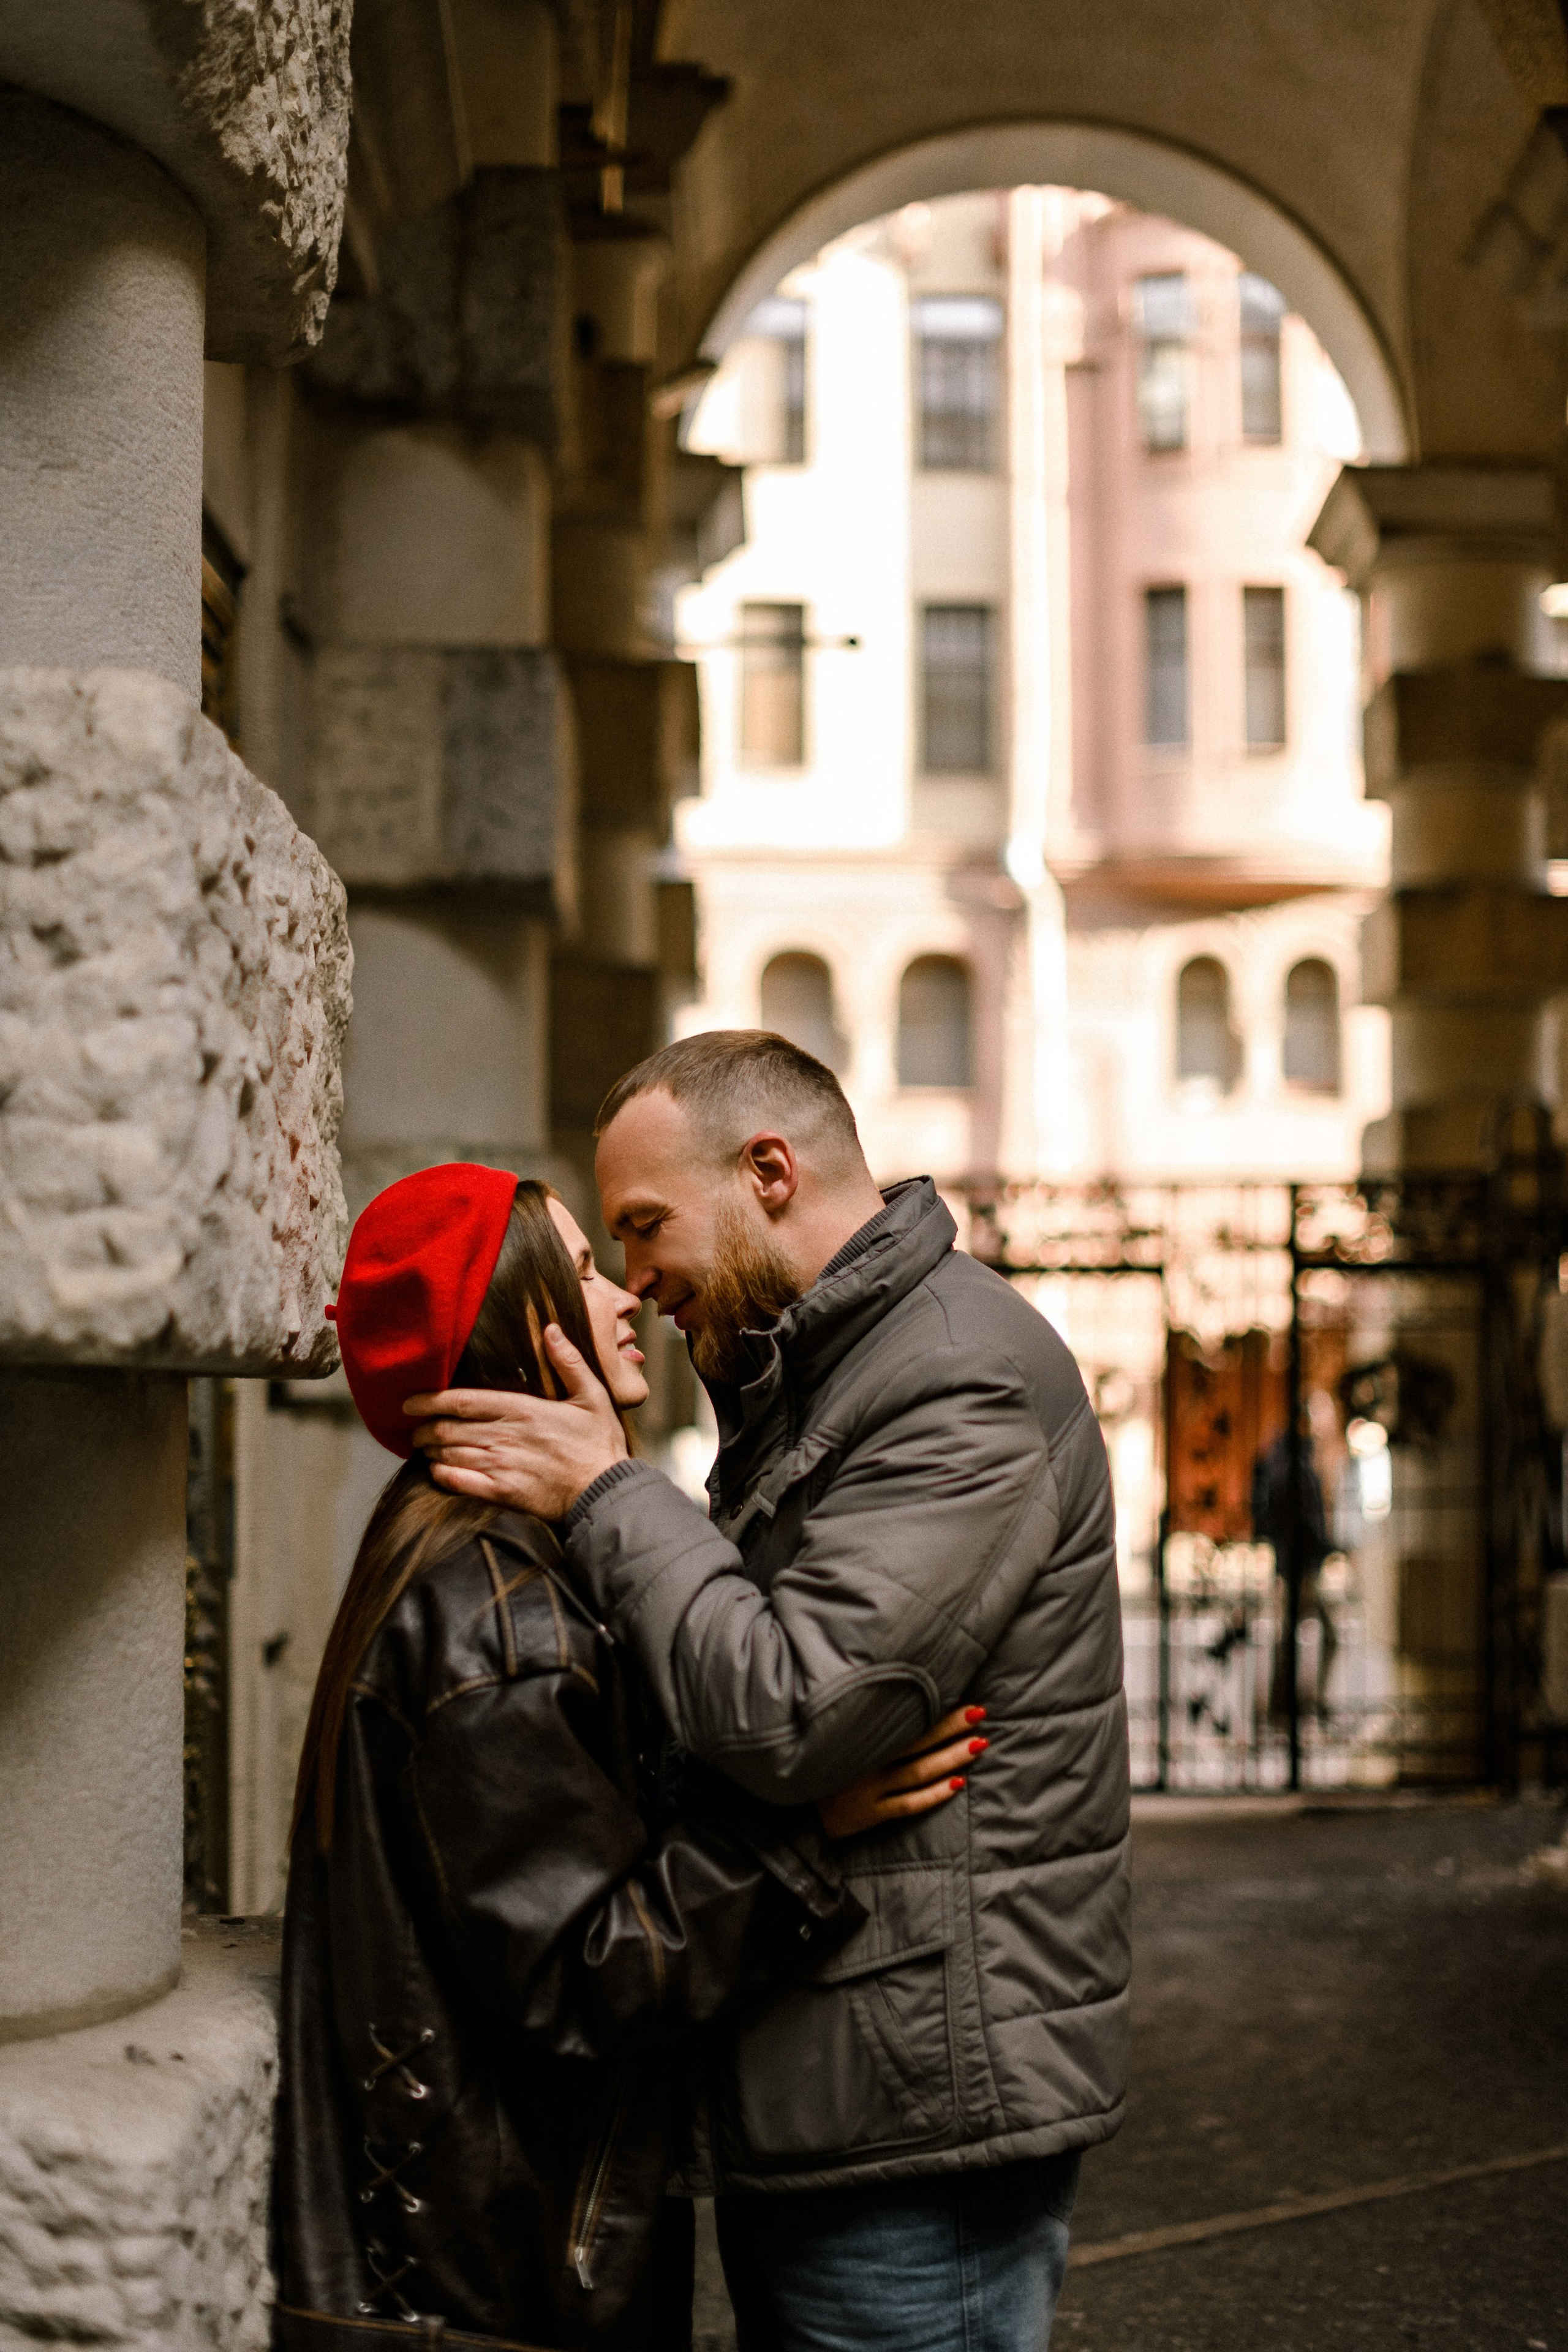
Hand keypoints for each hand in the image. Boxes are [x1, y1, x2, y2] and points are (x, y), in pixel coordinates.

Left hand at [406, 1325, 628, 1519]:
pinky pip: (458, 1482)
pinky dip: (440, 1474)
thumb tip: (551, 1330)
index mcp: (522, 1410)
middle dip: (423, 1427)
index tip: (409, 1401)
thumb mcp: (593, 1396)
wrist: (606, 1492)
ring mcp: (501, 1466)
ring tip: (423, 1447)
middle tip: (415, 1427)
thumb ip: (569, 1362)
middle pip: (447, 1428)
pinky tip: (437, 1470)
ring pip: (448, 1453)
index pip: (463, 1400)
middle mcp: (505, 1436)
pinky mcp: (502, 1493)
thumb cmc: (600, 1445)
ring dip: (430, 1449)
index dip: (430, 1400)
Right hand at [817, 1706, 988, 1840]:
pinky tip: (957, 1784)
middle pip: (916, 1743)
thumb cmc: (826, 1770)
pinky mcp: (869, 1813)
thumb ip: (869, 1728)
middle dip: (949, 1727)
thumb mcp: (841, 1743)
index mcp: (862, 1739)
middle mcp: (867, 1761)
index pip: (905, 1722)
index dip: (935, 1712)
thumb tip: (906, 1706)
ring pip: (917, 1772)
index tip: (963, 1699)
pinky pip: (906, 1804)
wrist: (797, 1814)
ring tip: (979, 1744)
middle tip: (979, 1713)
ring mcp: (869, 1788)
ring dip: (950, 1757)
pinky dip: (933, 1795)